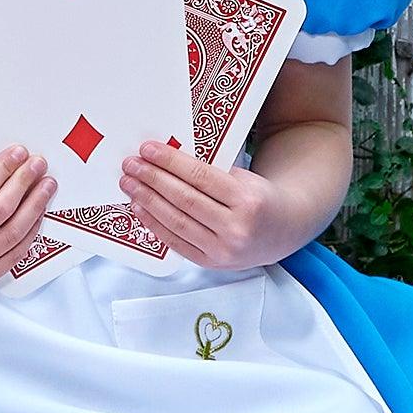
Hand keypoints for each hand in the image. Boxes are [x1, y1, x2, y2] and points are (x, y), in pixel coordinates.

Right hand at [0, 147, 56, 289]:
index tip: (20, 152)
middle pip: (0, 211)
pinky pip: (14, 254)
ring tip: (47, 186)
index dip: (4, 168)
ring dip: (35, 206)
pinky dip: (30, 231)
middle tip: (39, 164)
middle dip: (24, 183)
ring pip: (13, 234)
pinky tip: (38, 212)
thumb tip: (6, 157)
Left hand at [119, 140, 301, 270]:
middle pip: (184, 199)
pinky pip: (176, 242)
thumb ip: (211, 174)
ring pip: (177, 222)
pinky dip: (155, 225)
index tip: (148, 149)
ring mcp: (223, 250)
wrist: (283, 231)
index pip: (200, 177)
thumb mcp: (245, 179)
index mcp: (248, 200)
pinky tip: (140, 208)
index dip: (170, 162)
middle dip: (153, 179)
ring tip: (129, 184)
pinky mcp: (211, 263)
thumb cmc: (259, 198)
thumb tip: (165, 161)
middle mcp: (236, 228)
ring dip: (148, 200)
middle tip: (131, 164)